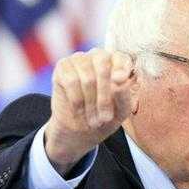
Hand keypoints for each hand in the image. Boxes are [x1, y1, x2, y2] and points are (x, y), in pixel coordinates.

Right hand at [44, 48, 134, 174]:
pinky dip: (76, 99)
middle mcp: (99, 57)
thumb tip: (123, 80)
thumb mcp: (120, 113)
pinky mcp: (63, 68)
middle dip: (105, 95)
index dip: (122, 67)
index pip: (121, 57)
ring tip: (93, 120)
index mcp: (117, 64)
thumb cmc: (104, 119)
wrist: (79, 131)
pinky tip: (77, 111)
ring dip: (90, 101)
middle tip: (104, 118)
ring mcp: (79, 60)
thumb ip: (125, 96)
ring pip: (86, 73)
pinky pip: (70, 79)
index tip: (120, 82)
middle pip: (103, 62)